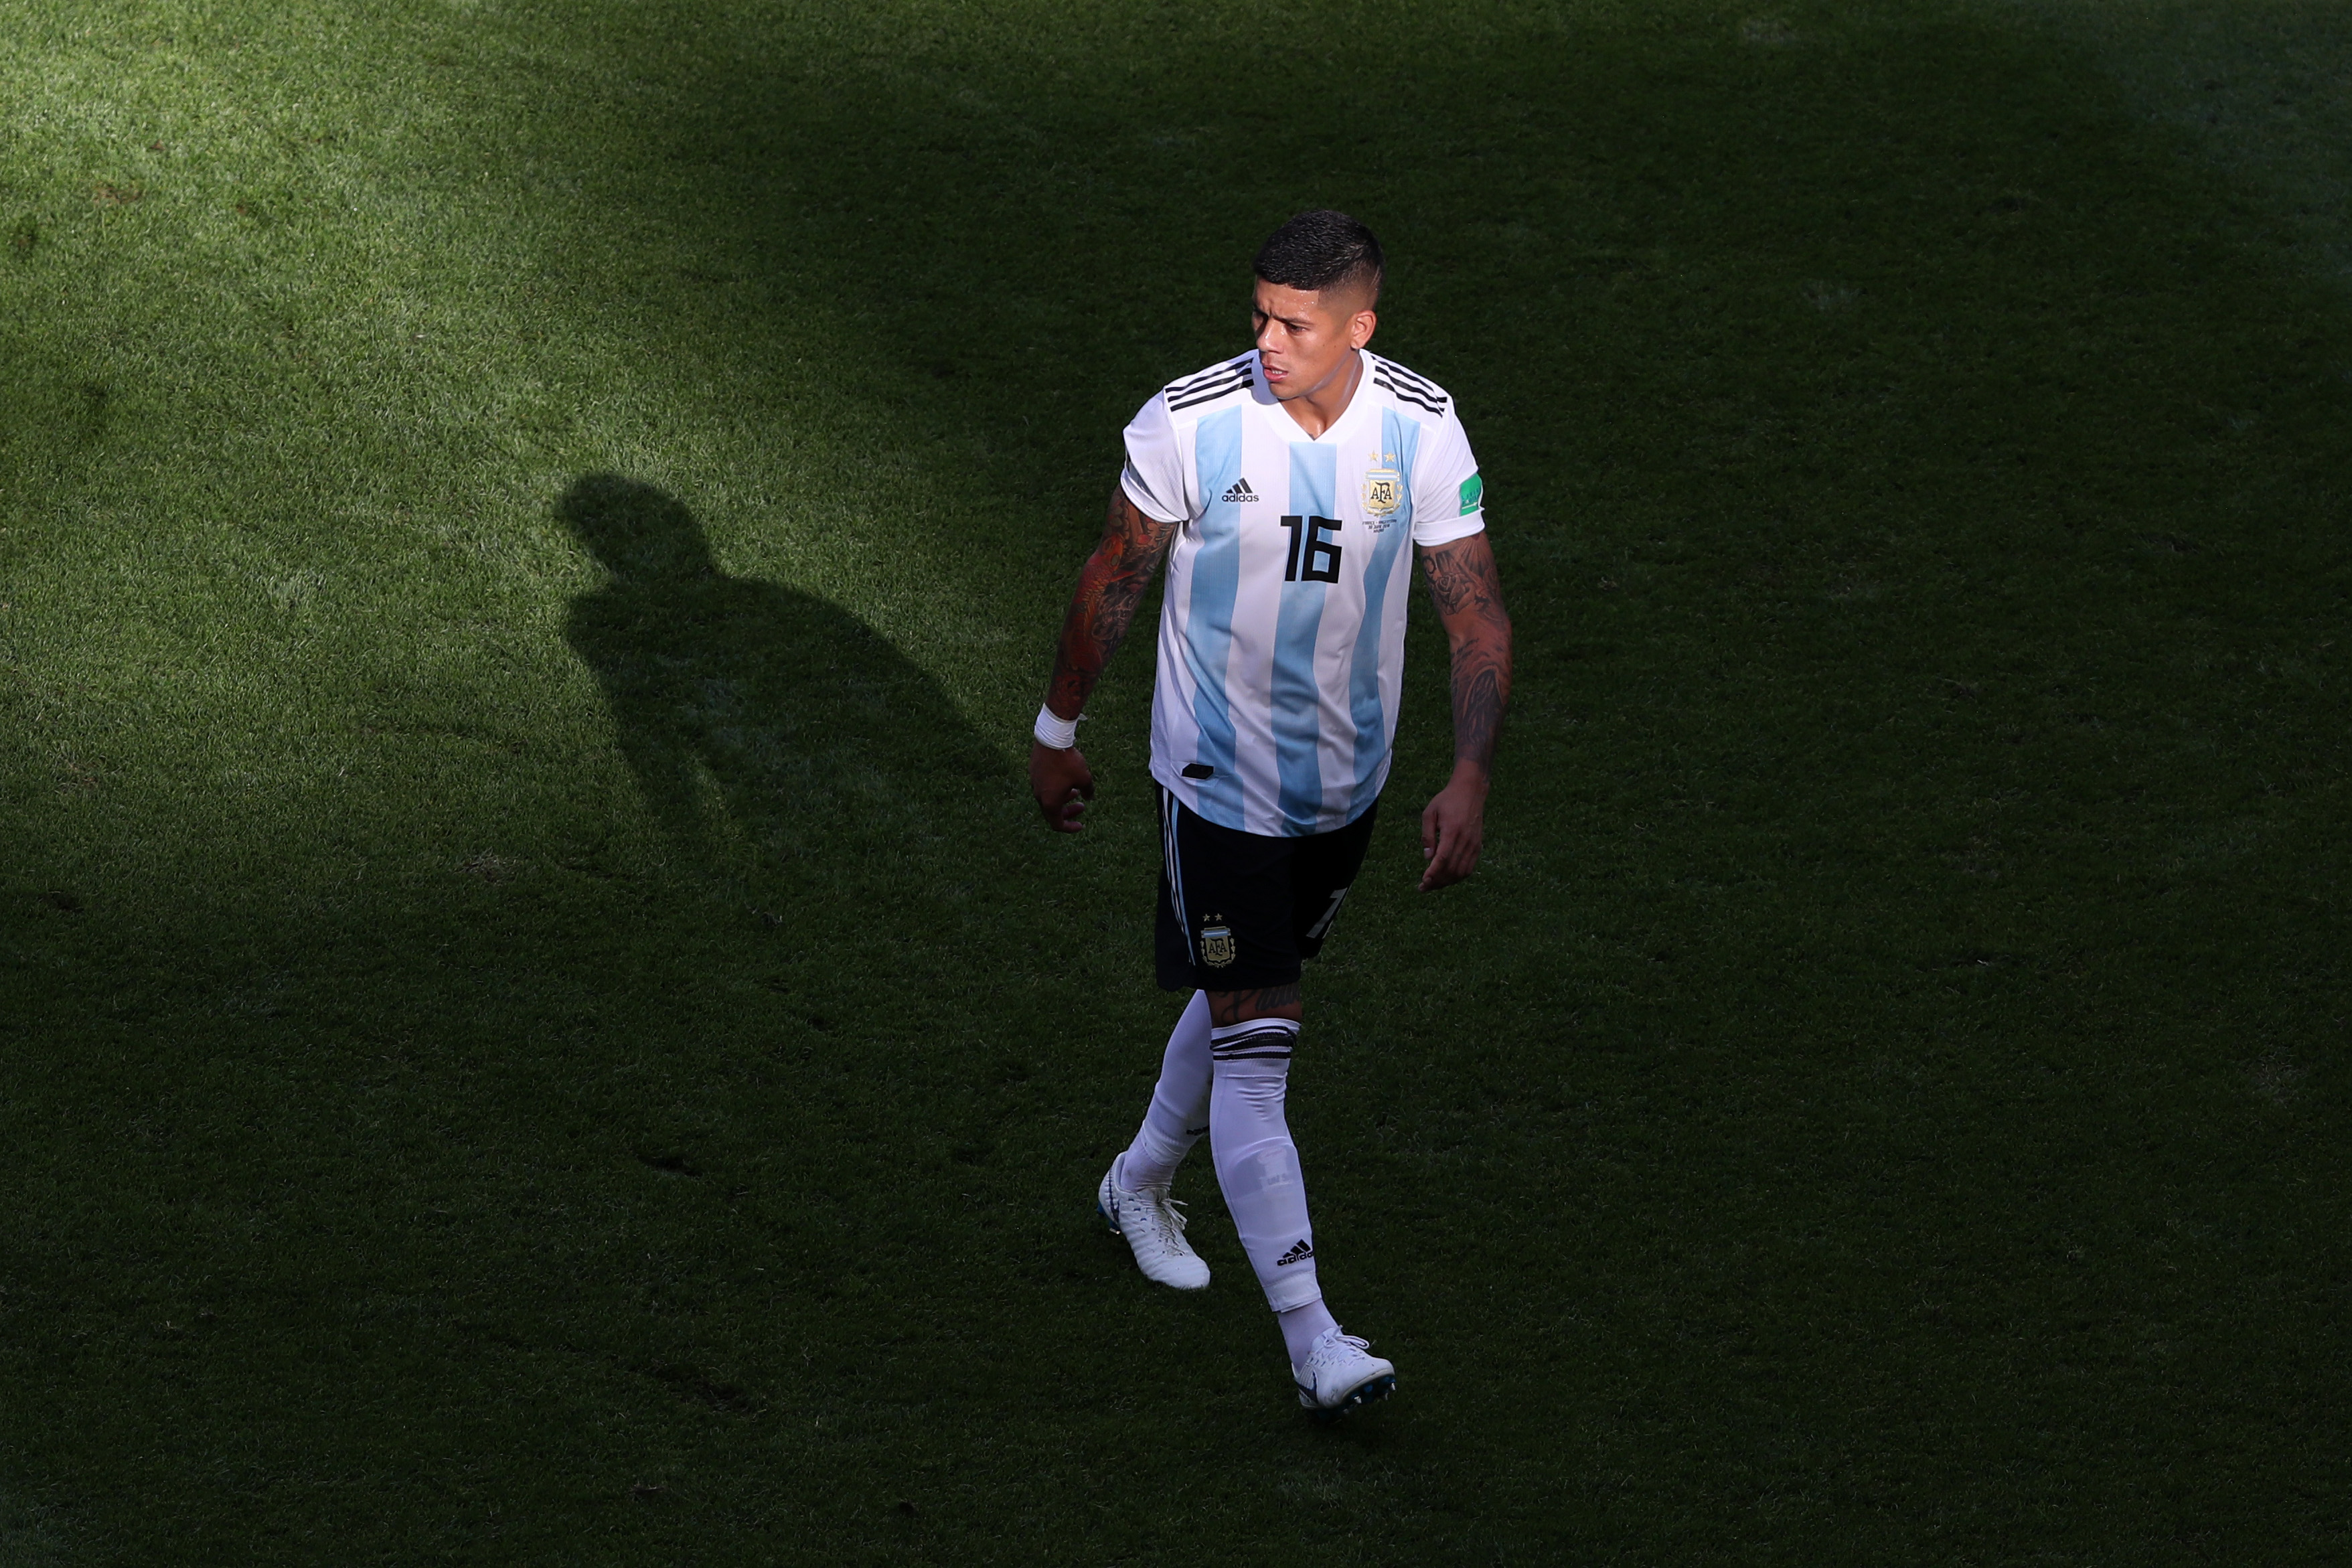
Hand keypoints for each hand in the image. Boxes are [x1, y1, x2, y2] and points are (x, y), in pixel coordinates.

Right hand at [1030, 742, 1094, 831]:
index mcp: (1050, 802)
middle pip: (1052, 812)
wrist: (1051, 739)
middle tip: (1082, 807)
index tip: (1080, 825)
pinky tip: (1066, 778)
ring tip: (1077, 792)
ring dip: (1063, 799)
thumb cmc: (1068, 761)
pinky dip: (1056, 788)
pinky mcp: (1033, 772)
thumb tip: (1089, 797)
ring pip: (1048, 798)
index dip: (1069, 828)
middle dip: (1068, 812)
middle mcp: (1039, 796)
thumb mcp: (1084, 778)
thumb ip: (1088, 791)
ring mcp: (1034, 784)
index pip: (1057, 824)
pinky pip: (1045, 786)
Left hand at [1419, 765, 1487, 890]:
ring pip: (1461, 872)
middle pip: (1452, 869)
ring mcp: (1474, 844)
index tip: (1423, 882)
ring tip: (1433, 885)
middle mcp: (1466, 840)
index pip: (1443, 858)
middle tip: (1423, 887)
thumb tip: (1428, 857)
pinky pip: (1469, 868)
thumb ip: (1427, 835)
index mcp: (1453, 831)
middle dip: (1437, 882)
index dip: (1433, 873)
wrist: (1470, 792)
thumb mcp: (1430, 813)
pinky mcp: (1478, 846)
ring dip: (1447, 882)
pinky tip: (1447, 878)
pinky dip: (1458, 877)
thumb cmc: (1447, 801)